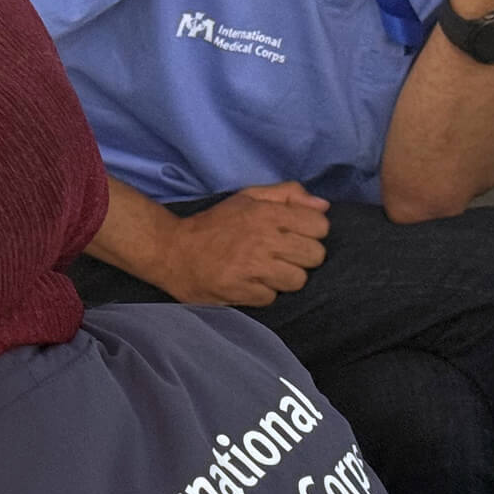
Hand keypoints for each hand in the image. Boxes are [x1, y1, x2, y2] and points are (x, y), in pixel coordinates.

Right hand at [157, 184, 330, 305]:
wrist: (170, 250)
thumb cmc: (213, 224)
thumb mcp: (247, 197)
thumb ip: (286, 194)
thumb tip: (323, 206)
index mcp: (268, 213)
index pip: (320, 227)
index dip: (311, 233)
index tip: (294, 237)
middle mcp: (263, 239)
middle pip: (314, 256)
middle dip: (301, 258)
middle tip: (282, 257)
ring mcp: (251, 267)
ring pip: (297, 280)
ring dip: (284, 279)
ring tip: (266, 273)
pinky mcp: (238, 290)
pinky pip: (271, 298)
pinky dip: (261, 294)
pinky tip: (249, 285)